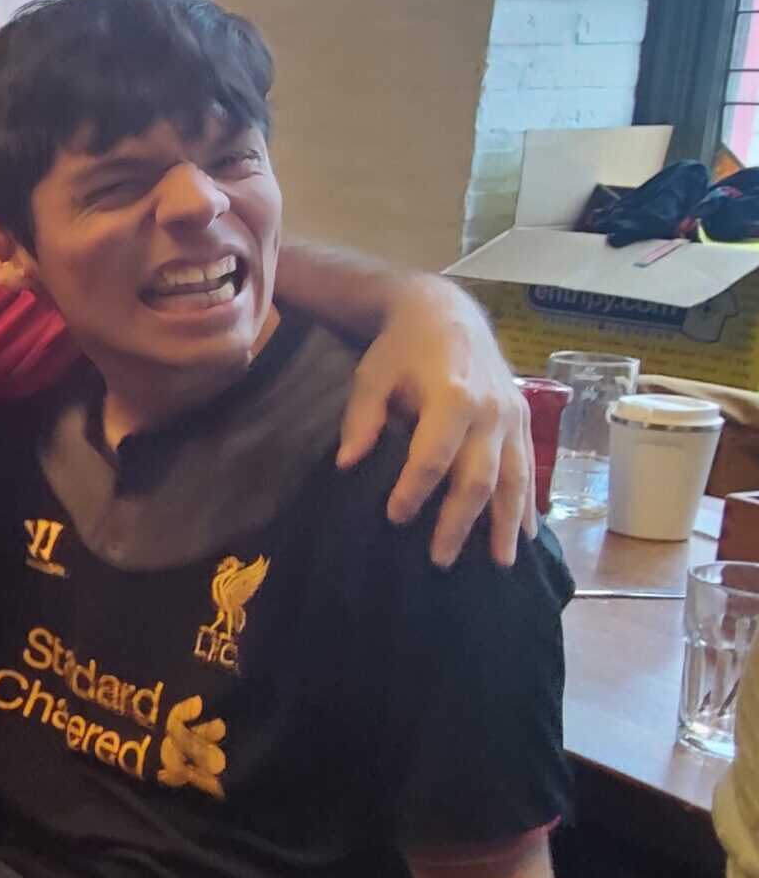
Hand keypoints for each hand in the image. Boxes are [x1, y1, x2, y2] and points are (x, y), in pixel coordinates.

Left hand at [339, 277, 533, 568]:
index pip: (433, 455)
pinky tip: (524, 536)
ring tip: (498, 564)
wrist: (447, 313)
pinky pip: (530, 468)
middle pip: (477, 477)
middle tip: (439, 560)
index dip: (414, 489)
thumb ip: (362, 419)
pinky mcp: (525, 420)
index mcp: (452, 396)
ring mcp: (513, 417)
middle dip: (459, 522)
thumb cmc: (401, 348)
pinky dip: (528, 504)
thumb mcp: (372, 375)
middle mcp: (490, 411)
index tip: (394, 517)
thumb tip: (347, 465)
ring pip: (514, 479)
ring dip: (505, 524)